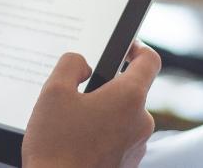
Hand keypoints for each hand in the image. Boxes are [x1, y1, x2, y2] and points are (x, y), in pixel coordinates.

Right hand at [23, 42, 160, 167]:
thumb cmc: (56, 144)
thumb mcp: (53, 91)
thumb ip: (70, 64)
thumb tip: (84, 65)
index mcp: (128, 97)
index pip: (149, 61)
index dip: (137, 48)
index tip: (125, 47)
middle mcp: (141, 121)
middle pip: (129, 90)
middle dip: (103, 88)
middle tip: (73, 95)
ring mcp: (137, 145)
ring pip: (121, 115)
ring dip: (100, 113)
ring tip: (69, 124)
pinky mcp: (128, 163)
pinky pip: (118, 137)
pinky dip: (100, 133)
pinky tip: (75, 141)